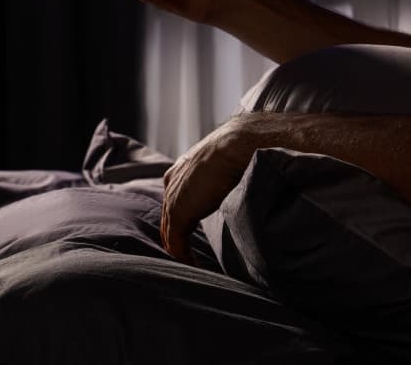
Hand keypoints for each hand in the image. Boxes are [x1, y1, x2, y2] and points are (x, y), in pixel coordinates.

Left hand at [160, 116, 256, 261]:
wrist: (239, 144)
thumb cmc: (241, 148)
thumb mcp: (226, 162)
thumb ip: (221, 176)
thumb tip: (238, 183)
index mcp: (181, 169)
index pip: (176, 201)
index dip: (184, 219)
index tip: (195, 234)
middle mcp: (173, 183)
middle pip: (169, 218)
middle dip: (179, 237)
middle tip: (193, 255)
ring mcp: (173, 198)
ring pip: (171, 232)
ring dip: (181, 249)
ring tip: (195, 264)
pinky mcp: (178, 213)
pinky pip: (176, 243)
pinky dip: (184, 257)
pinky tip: (195, 266)